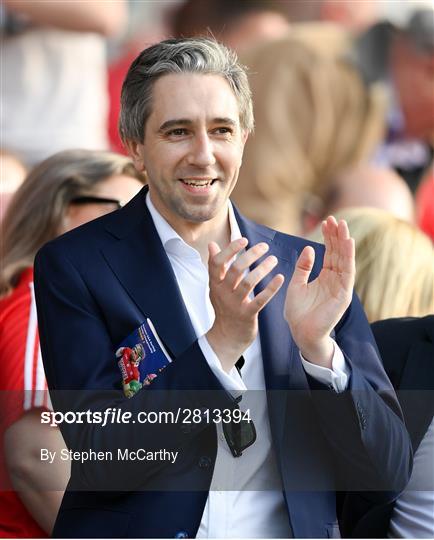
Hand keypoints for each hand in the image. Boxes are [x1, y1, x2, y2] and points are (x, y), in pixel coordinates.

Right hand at [206, 238, 283, 371]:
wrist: (227, 337)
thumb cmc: (224, 307)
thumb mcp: (216, 287)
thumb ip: (216, 267)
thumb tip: (212, 245)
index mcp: (215, 283)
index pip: (218, 262)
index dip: (230, 250)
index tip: (244, 239)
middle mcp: (223, 292)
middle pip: (235, 269)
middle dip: (251, 255)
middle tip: (264, 247)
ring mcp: (235, 304)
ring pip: (248, 282)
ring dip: (262, 269)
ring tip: (273, 259)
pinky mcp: (247, 315)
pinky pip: (260, 299)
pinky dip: (271, 288)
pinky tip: (280, 278)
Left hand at [284, 216, 354, 367]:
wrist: (301, 332)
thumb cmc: (298, 312)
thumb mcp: (297, 284)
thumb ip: (303, 267)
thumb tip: (308, 248)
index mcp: (325, 276)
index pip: (330, 253)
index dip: (328, 237)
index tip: (326, 221)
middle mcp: (335, 279)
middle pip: (339, 253)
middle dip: (337, 236)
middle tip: (335, 218)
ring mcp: (341, 286)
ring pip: (345, 260)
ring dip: (345, 242)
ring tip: (343, 226)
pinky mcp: (344, 294)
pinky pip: (348, 272)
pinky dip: (348, 257)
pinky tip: (348, 243)